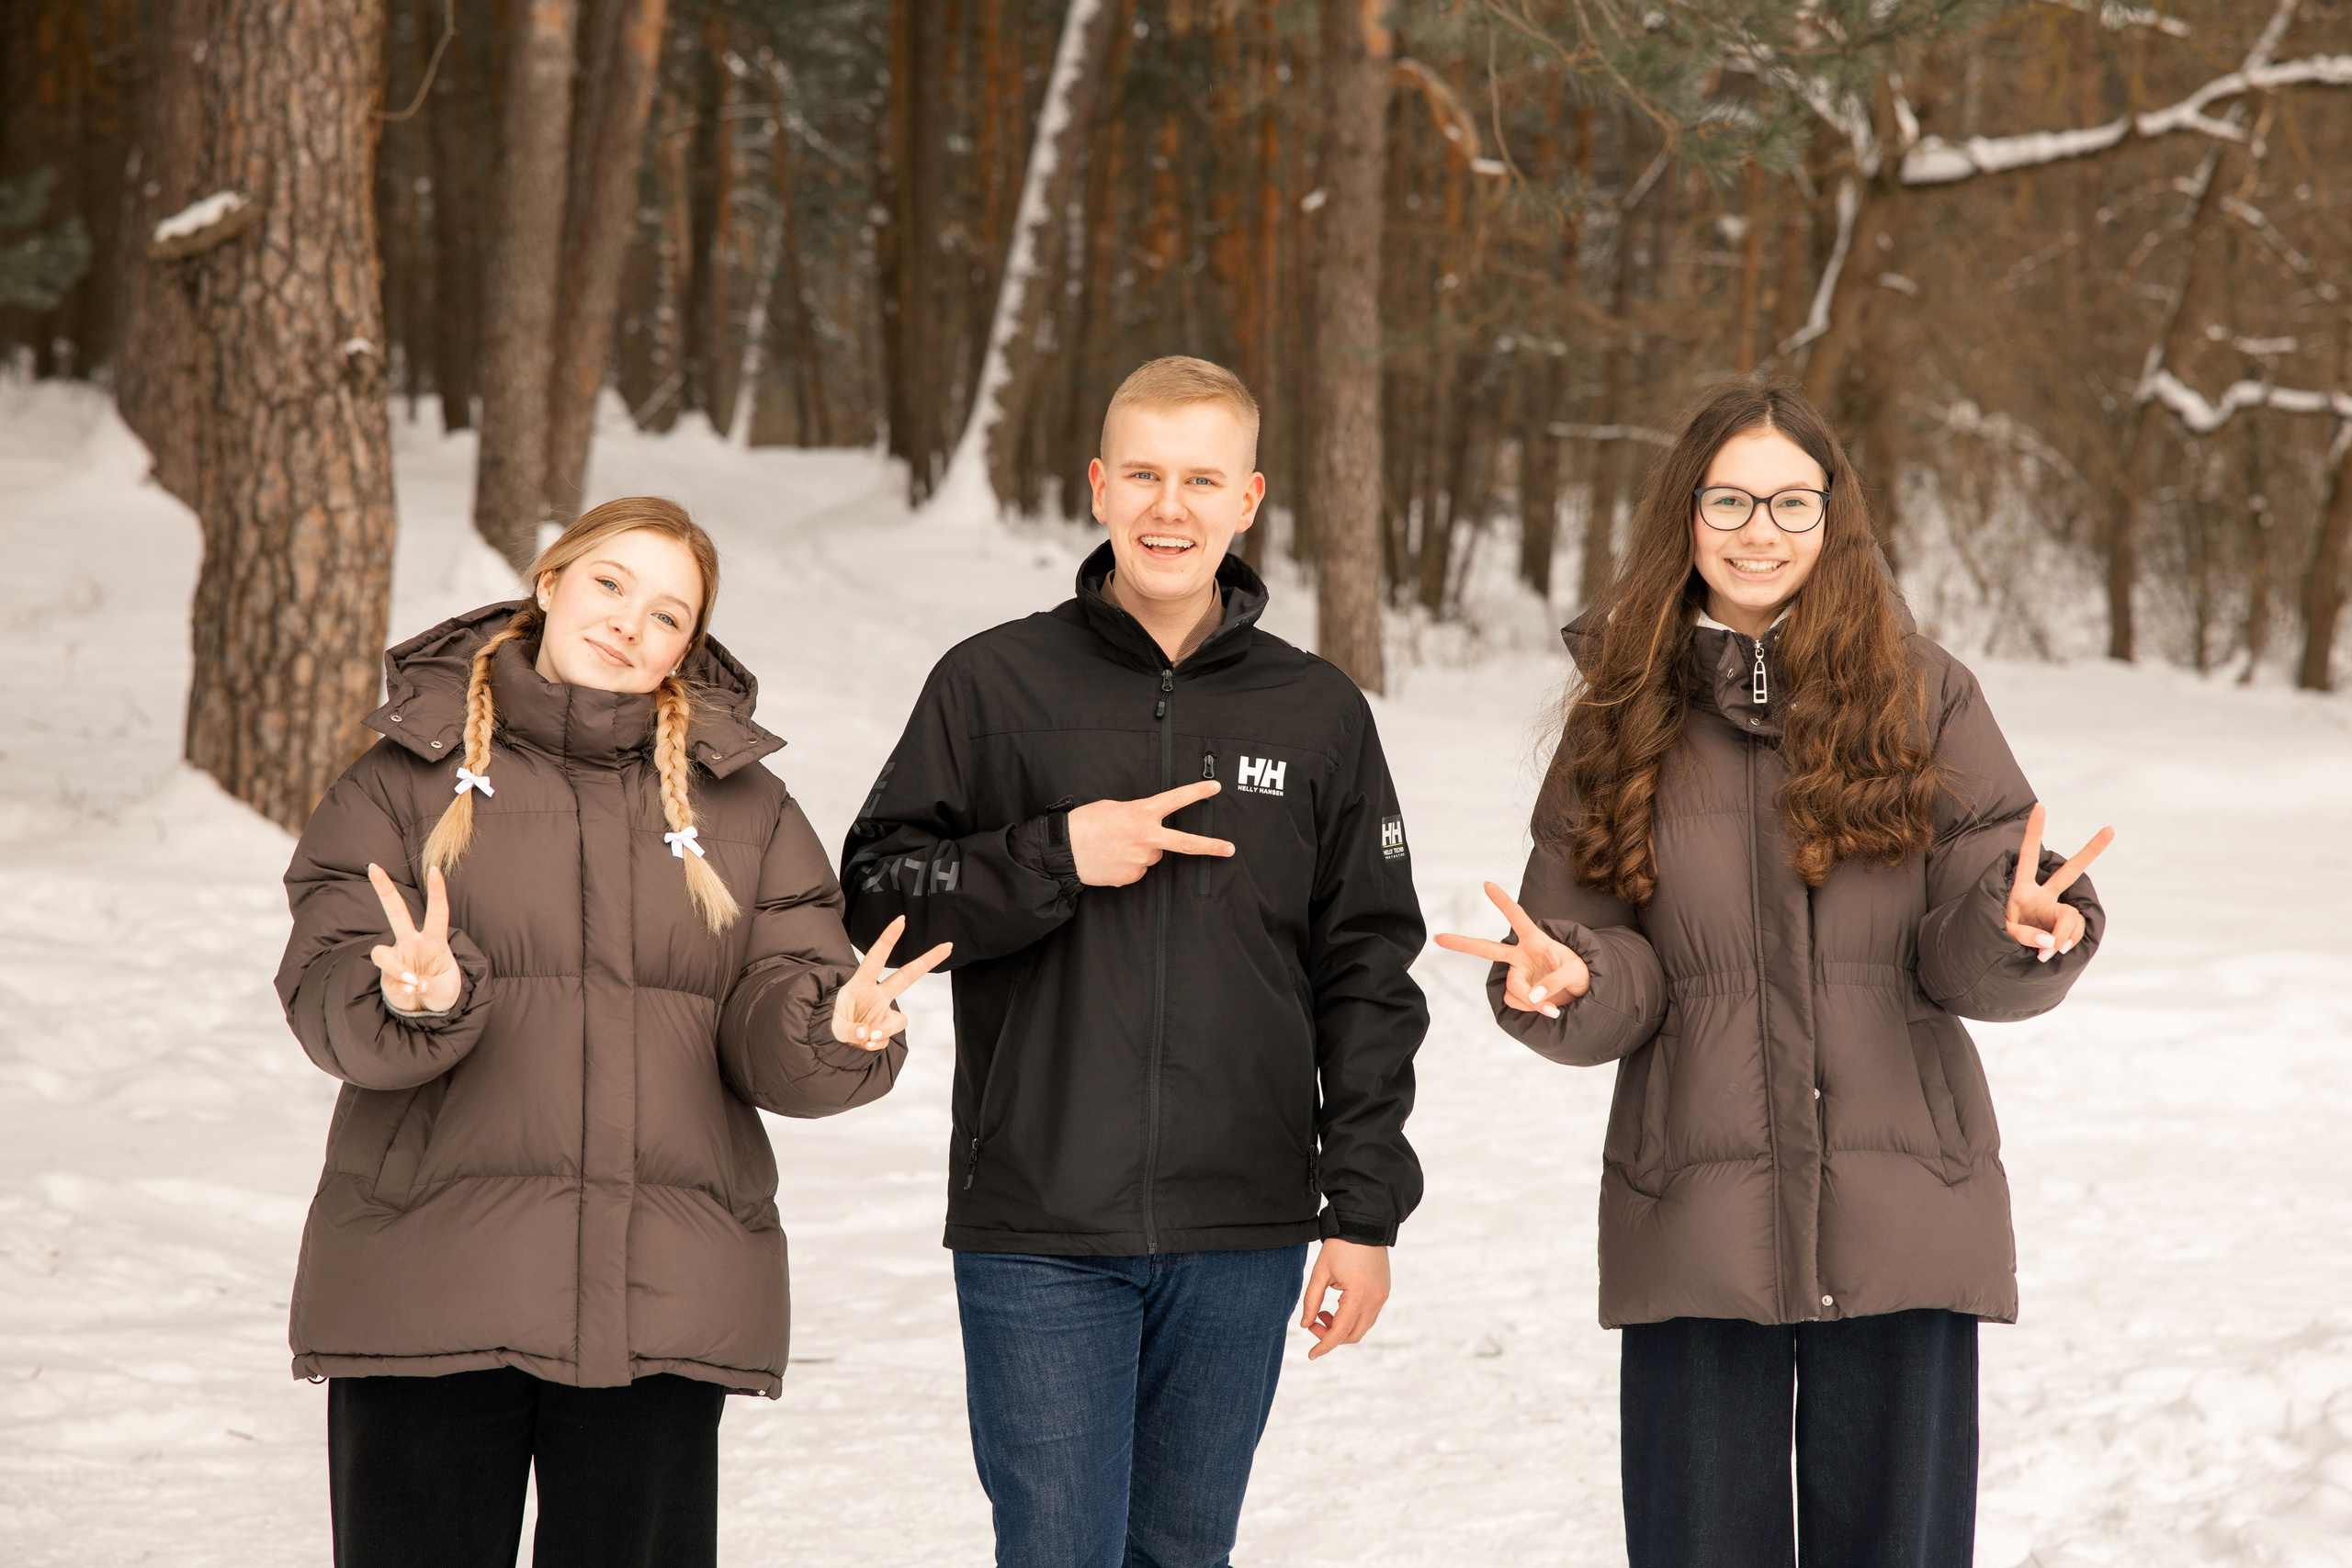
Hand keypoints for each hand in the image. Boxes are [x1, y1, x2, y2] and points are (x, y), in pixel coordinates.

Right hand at [367, 863, 461, 1014]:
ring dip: (396, 968)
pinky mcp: (385, 975)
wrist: (429, 1008)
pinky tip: (411, 993)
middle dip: (384, 889)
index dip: (436, 891)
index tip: (434, 868)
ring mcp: (396, 957)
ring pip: (381, 953)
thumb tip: (415, 984)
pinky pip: (388, 980)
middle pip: (396, 912)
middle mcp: (412, 943)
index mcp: (434, 941)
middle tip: (373, 867)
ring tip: (413, 982)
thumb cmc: (442, 989)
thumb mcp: (446, 990)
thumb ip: (431, 987)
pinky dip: (401, 989)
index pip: (437, 912)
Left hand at [831, 915, 952, 1049]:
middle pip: (907, 975)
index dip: (888, 939)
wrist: (842, 1040)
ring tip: (865, 1039)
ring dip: (883, 1032)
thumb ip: (851, 1031)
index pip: (875, 958)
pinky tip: (866, 1042)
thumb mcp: (836, 1027)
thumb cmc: (840, 1022)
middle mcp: (878, 993)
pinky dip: (877, 1043)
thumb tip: (869, 1035)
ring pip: (899, 1019)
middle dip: (928, 960)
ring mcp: (886, 1010)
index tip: (901, 920)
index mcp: (862, 983)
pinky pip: (889, 1036)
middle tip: (948, 946)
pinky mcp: (890, 1025)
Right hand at [1067, 780, 1233, 886]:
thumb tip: (1146, 831)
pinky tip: (1111, 858)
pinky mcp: (1131, 876)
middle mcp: (1146, 837)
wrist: (1064, 851)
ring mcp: (1141, 860)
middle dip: (1210, 846)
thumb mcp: (1113, 808)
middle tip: (1230, 849)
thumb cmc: (1085, 824)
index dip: (1196, 793)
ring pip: (1152, 854)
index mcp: (1141, 814)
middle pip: (1185, 844)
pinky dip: (1128, 863)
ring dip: (1141, 850)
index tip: (1215, 788)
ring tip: (1115, 845)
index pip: (1175, 800)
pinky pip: (1137, 869)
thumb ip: (1137, 816)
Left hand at [1300, 1238, 1389, 1359]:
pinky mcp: (1383, 1291)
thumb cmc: (1340, 1246)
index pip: (1340, 1332)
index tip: (1311, 1355)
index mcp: (1358, 1296)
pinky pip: (1368, 1316)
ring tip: (1324, 1312)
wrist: (1364, 1223)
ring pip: (1362, 1327)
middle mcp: (1375, 1300)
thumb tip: (1305, 1325)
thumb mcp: (1320, 1272)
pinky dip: (1352, 1318)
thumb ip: (1311, 1301)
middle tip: (1314, 1323)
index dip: (1323, 1345)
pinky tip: (1337, 1306)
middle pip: (1353, 1335)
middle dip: (1331, 1336)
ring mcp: (1382, 1297)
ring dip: (1342, 1328)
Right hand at [1432, 881, 1589, 1016]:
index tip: (1486, 884)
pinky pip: (1517, 1002)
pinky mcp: (1519, 993)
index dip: (1503, 902)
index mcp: (1536, 941)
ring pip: (1513, 989)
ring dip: (1531, 1000)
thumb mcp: (1577, 971)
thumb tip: (1532, 996)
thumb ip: (1555, 980)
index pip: (1517, 917)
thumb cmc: (1580, 973)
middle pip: (1487, 949)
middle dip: (1462, 943)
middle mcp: (1521, 956)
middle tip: (1439, 937)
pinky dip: (1532, 1009)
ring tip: (1553, 1006)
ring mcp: (1518, 975)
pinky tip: (1547, 1009)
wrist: (1581, 994)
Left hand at [2005, 804, 2112, 962]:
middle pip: (2069, 872)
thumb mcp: (2001, 933)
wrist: (2002, 955)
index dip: (2034, 832)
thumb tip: (2051, 942)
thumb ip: (2024, 936)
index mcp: (2020, 888)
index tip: (2040, 806)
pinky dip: (2069, 943)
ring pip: (2073, 916)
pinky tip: (2058, 951)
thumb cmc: (1995, 937)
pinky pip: (2074, 932)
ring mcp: (2054, 911)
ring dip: (2066, 935)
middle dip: (2090, 851)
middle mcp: (2041, 895)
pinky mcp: (2063, 927)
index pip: (2027, 856)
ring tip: (2052, 951)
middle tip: (2111, 829)